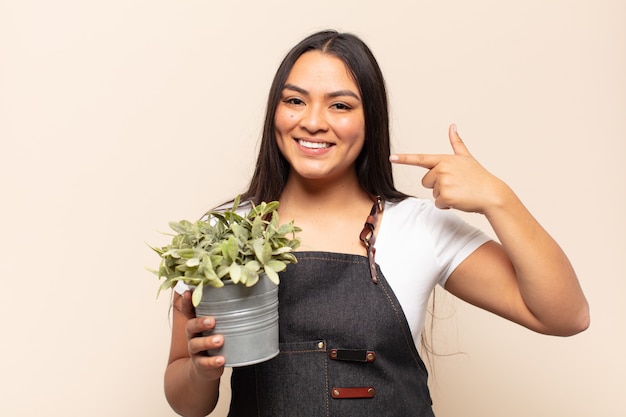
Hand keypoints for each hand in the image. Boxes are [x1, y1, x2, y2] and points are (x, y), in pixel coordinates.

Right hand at [180, 291, 224, 379]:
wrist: (205, 369)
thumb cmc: (214, 341)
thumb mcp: (217, 327)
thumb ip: (225, 313)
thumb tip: (246, 292)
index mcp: (196, 323)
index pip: (189, 310)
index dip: (187, 302)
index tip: (187, 292)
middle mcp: (193, 335)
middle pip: (190, 326)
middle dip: (200, 322)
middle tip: (212, 321)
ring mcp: (195, 350)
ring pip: (196, 344)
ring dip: (207, 342)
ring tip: (220, 340)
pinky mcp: (200, 364)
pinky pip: (204, 363)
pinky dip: (212, 361)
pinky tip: (221, 360)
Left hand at [390, 124, 508, 213]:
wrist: (491, 194)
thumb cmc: (478, 177)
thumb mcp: (466, 157)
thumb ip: (456, 143)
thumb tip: (452, 126)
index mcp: (444, 160)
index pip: (421, 159)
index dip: (404, 158)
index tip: (392, 158)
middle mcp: (442, 169)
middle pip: (426, 182)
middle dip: (437, 186)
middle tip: (455, 185)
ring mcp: (443, 183)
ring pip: (433, 193)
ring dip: (444, 196)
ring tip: (459, 191)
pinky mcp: (445, 196)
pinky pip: (438, 204)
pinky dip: (447, 205)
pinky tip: (459, 200)